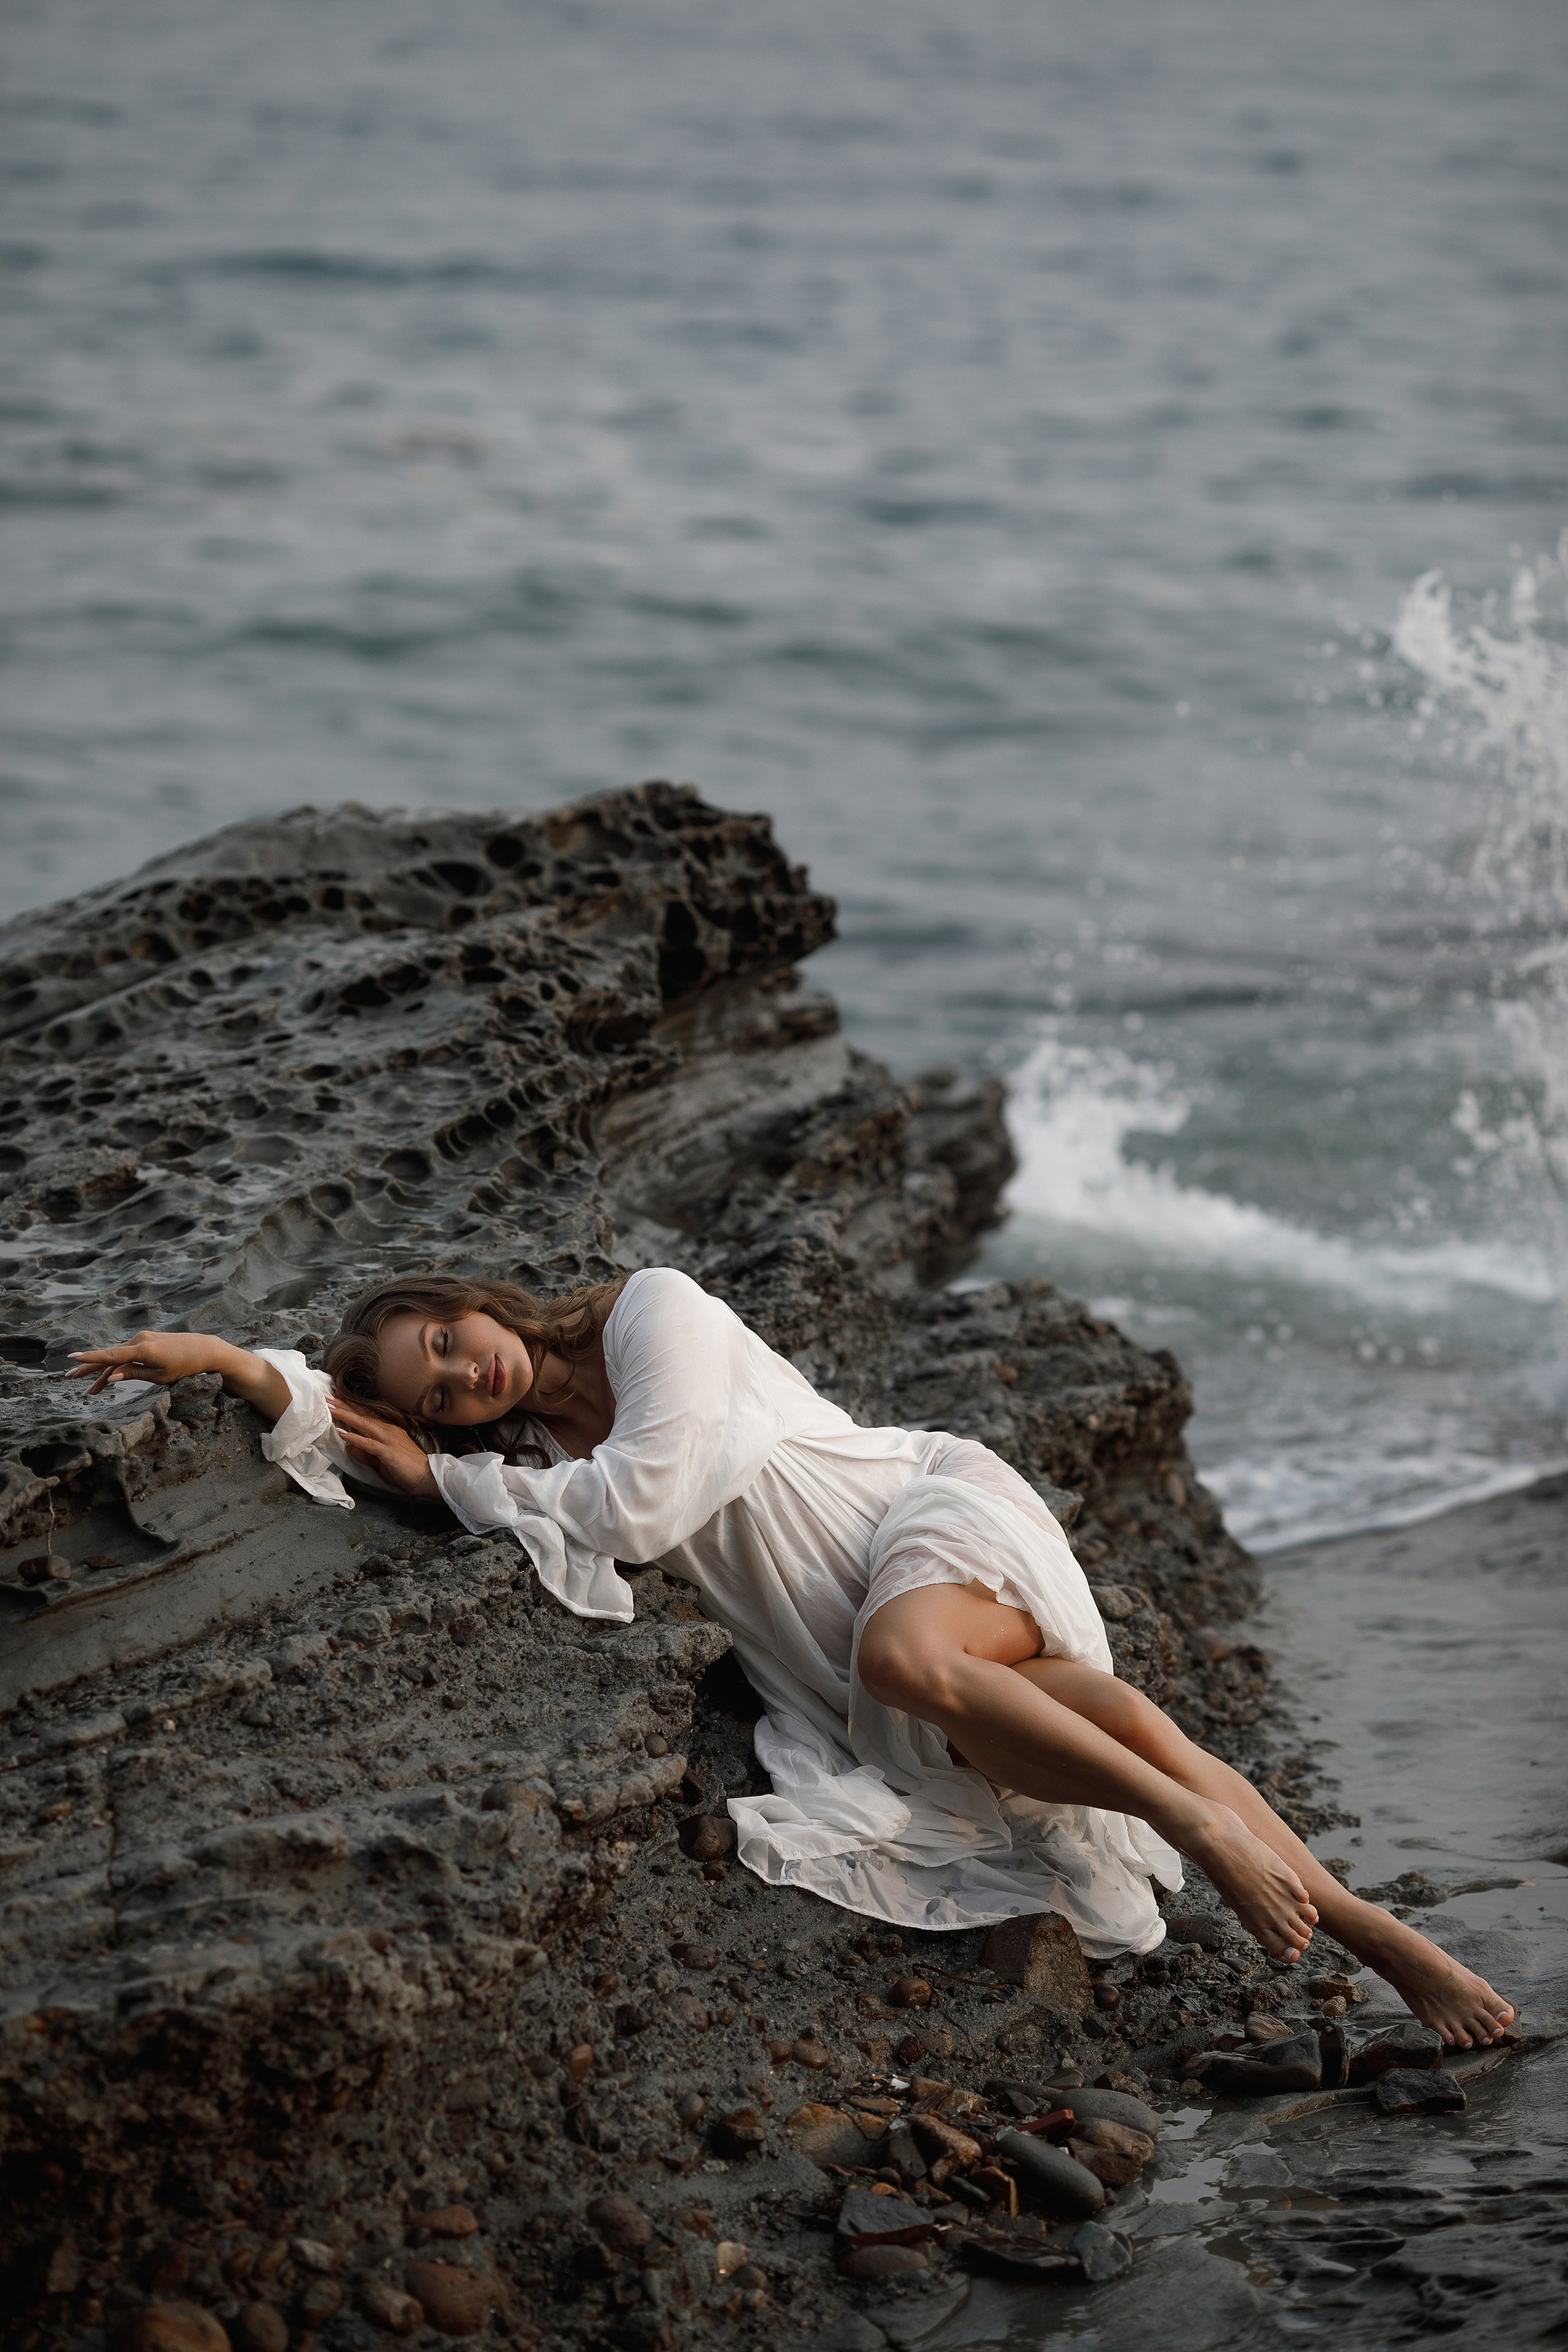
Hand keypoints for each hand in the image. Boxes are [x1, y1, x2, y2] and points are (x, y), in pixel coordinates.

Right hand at [69, 1331, 229, 1394]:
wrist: (204, 1349)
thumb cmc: (185, 1366)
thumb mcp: (161, 1376)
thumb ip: (135, 1374)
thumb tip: (112, 1377)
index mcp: (144, 1351)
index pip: (112, 1356)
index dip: (91, 1358)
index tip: (73, 1358)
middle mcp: (140, 1340)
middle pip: (110, 1357)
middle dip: (90, 1368)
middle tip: (70, 1377)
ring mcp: (143, 1338)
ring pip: (118, 1357)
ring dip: (105, 1373)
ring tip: (91, 1390)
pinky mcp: (146, 1340)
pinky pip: (127, 1353)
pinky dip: (118, 1365)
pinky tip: (109, 1377)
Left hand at [328, 1398, 440, 1498]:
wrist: (427, 1476)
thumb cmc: (406, 1468)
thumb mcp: (381, 1458)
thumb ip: (365, 1452)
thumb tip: (350, 1446)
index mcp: (387, 1429)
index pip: (365, 1414)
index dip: (349, 1405)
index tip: (335, 1396)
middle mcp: (387, 1430)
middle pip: (361, 1414)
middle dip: (342, 1404)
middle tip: (326, 1395)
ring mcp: (388, 1439)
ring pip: (363, 1424)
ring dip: (345, 1415)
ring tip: (330, 1408)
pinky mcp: (388, 1452)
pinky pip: (369, 1444)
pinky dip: (355, 1438)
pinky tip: (343, 1433)